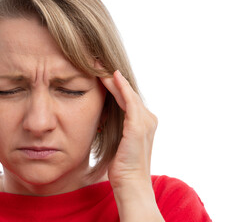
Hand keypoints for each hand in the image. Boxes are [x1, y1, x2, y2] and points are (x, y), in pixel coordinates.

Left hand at [100, 70, 157, 188]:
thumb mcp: (118, 141)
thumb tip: (103, 115)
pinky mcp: (139, 126)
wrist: (130, 184)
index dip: (112, 84)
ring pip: (127, 93)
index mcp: (143, 122)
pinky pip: (129, 101)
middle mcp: (148, 118)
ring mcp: (145, 121)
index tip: (97, 71)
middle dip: (111, 76)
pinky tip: (112, 76)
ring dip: (113, 78)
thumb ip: (116, 126)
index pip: (126, 97)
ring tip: (99, 65)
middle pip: (127, 91)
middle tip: (96, 61)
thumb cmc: (122, 165)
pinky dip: (121, 87)